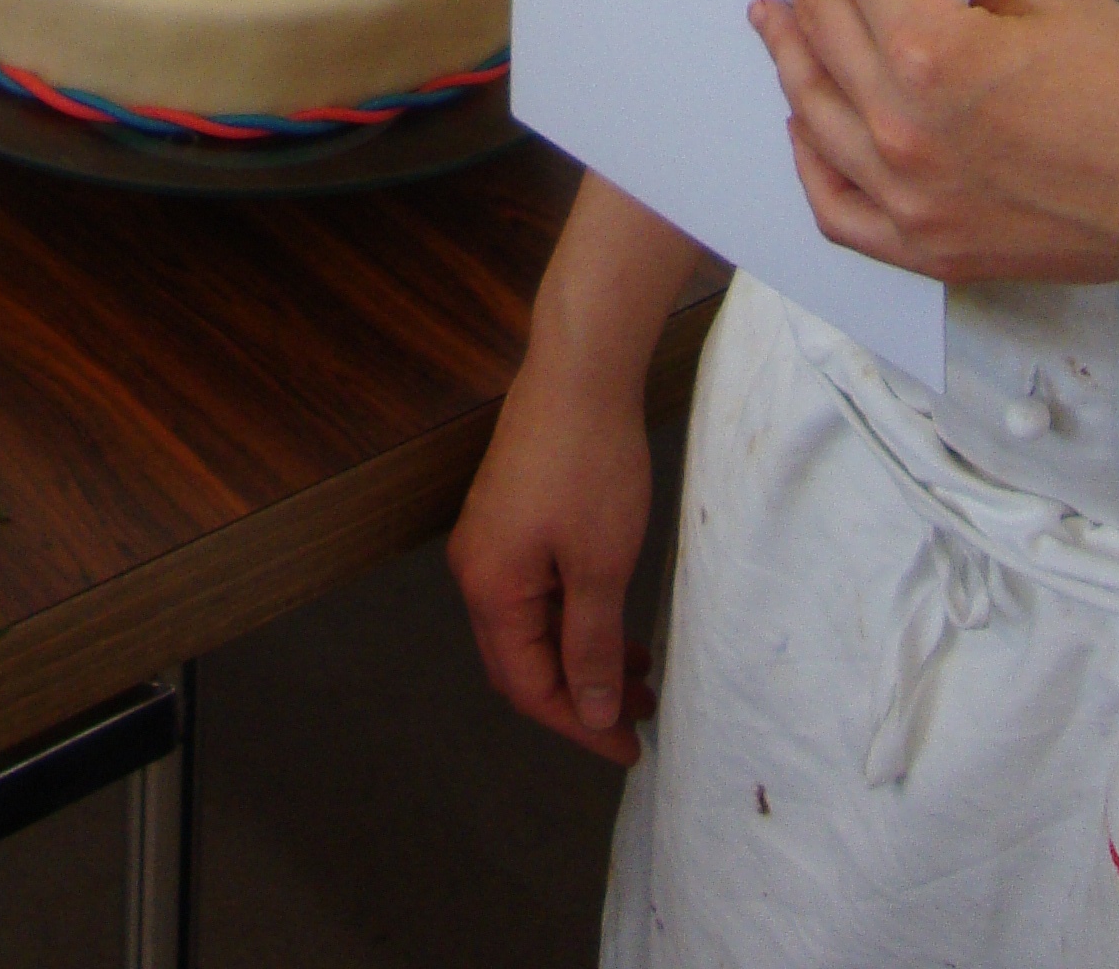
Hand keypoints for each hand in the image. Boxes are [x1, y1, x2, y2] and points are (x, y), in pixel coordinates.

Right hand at [450, 345, 656, 763]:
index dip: (579, 725)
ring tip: (642, 672)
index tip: (630, 748)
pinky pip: (537, 592)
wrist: (579, 370)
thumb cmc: (590, 466)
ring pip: (532, 626)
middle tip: (639, 717)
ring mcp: (490, 540)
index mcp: (489, 588)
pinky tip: (616, 620)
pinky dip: (576, 617)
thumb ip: (593, 646)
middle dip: (580, 697)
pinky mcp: (510, 516)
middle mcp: (476, 569)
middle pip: (521, 662)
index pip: (527, 685)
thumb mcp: (601, 566)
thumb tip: (593, 712)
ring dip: (582, 656)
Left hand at [746, 0, 1118, 286]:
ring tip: (770, 6)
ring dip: (787, 47)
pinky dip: (810, 157)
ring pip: (814, 110)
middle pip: (823, 20)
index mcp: (932, 53)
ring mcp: (909, 199)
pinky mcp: (929, 250)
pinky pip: (837, 206)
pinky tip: (803, 119)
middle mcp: (903, 129)